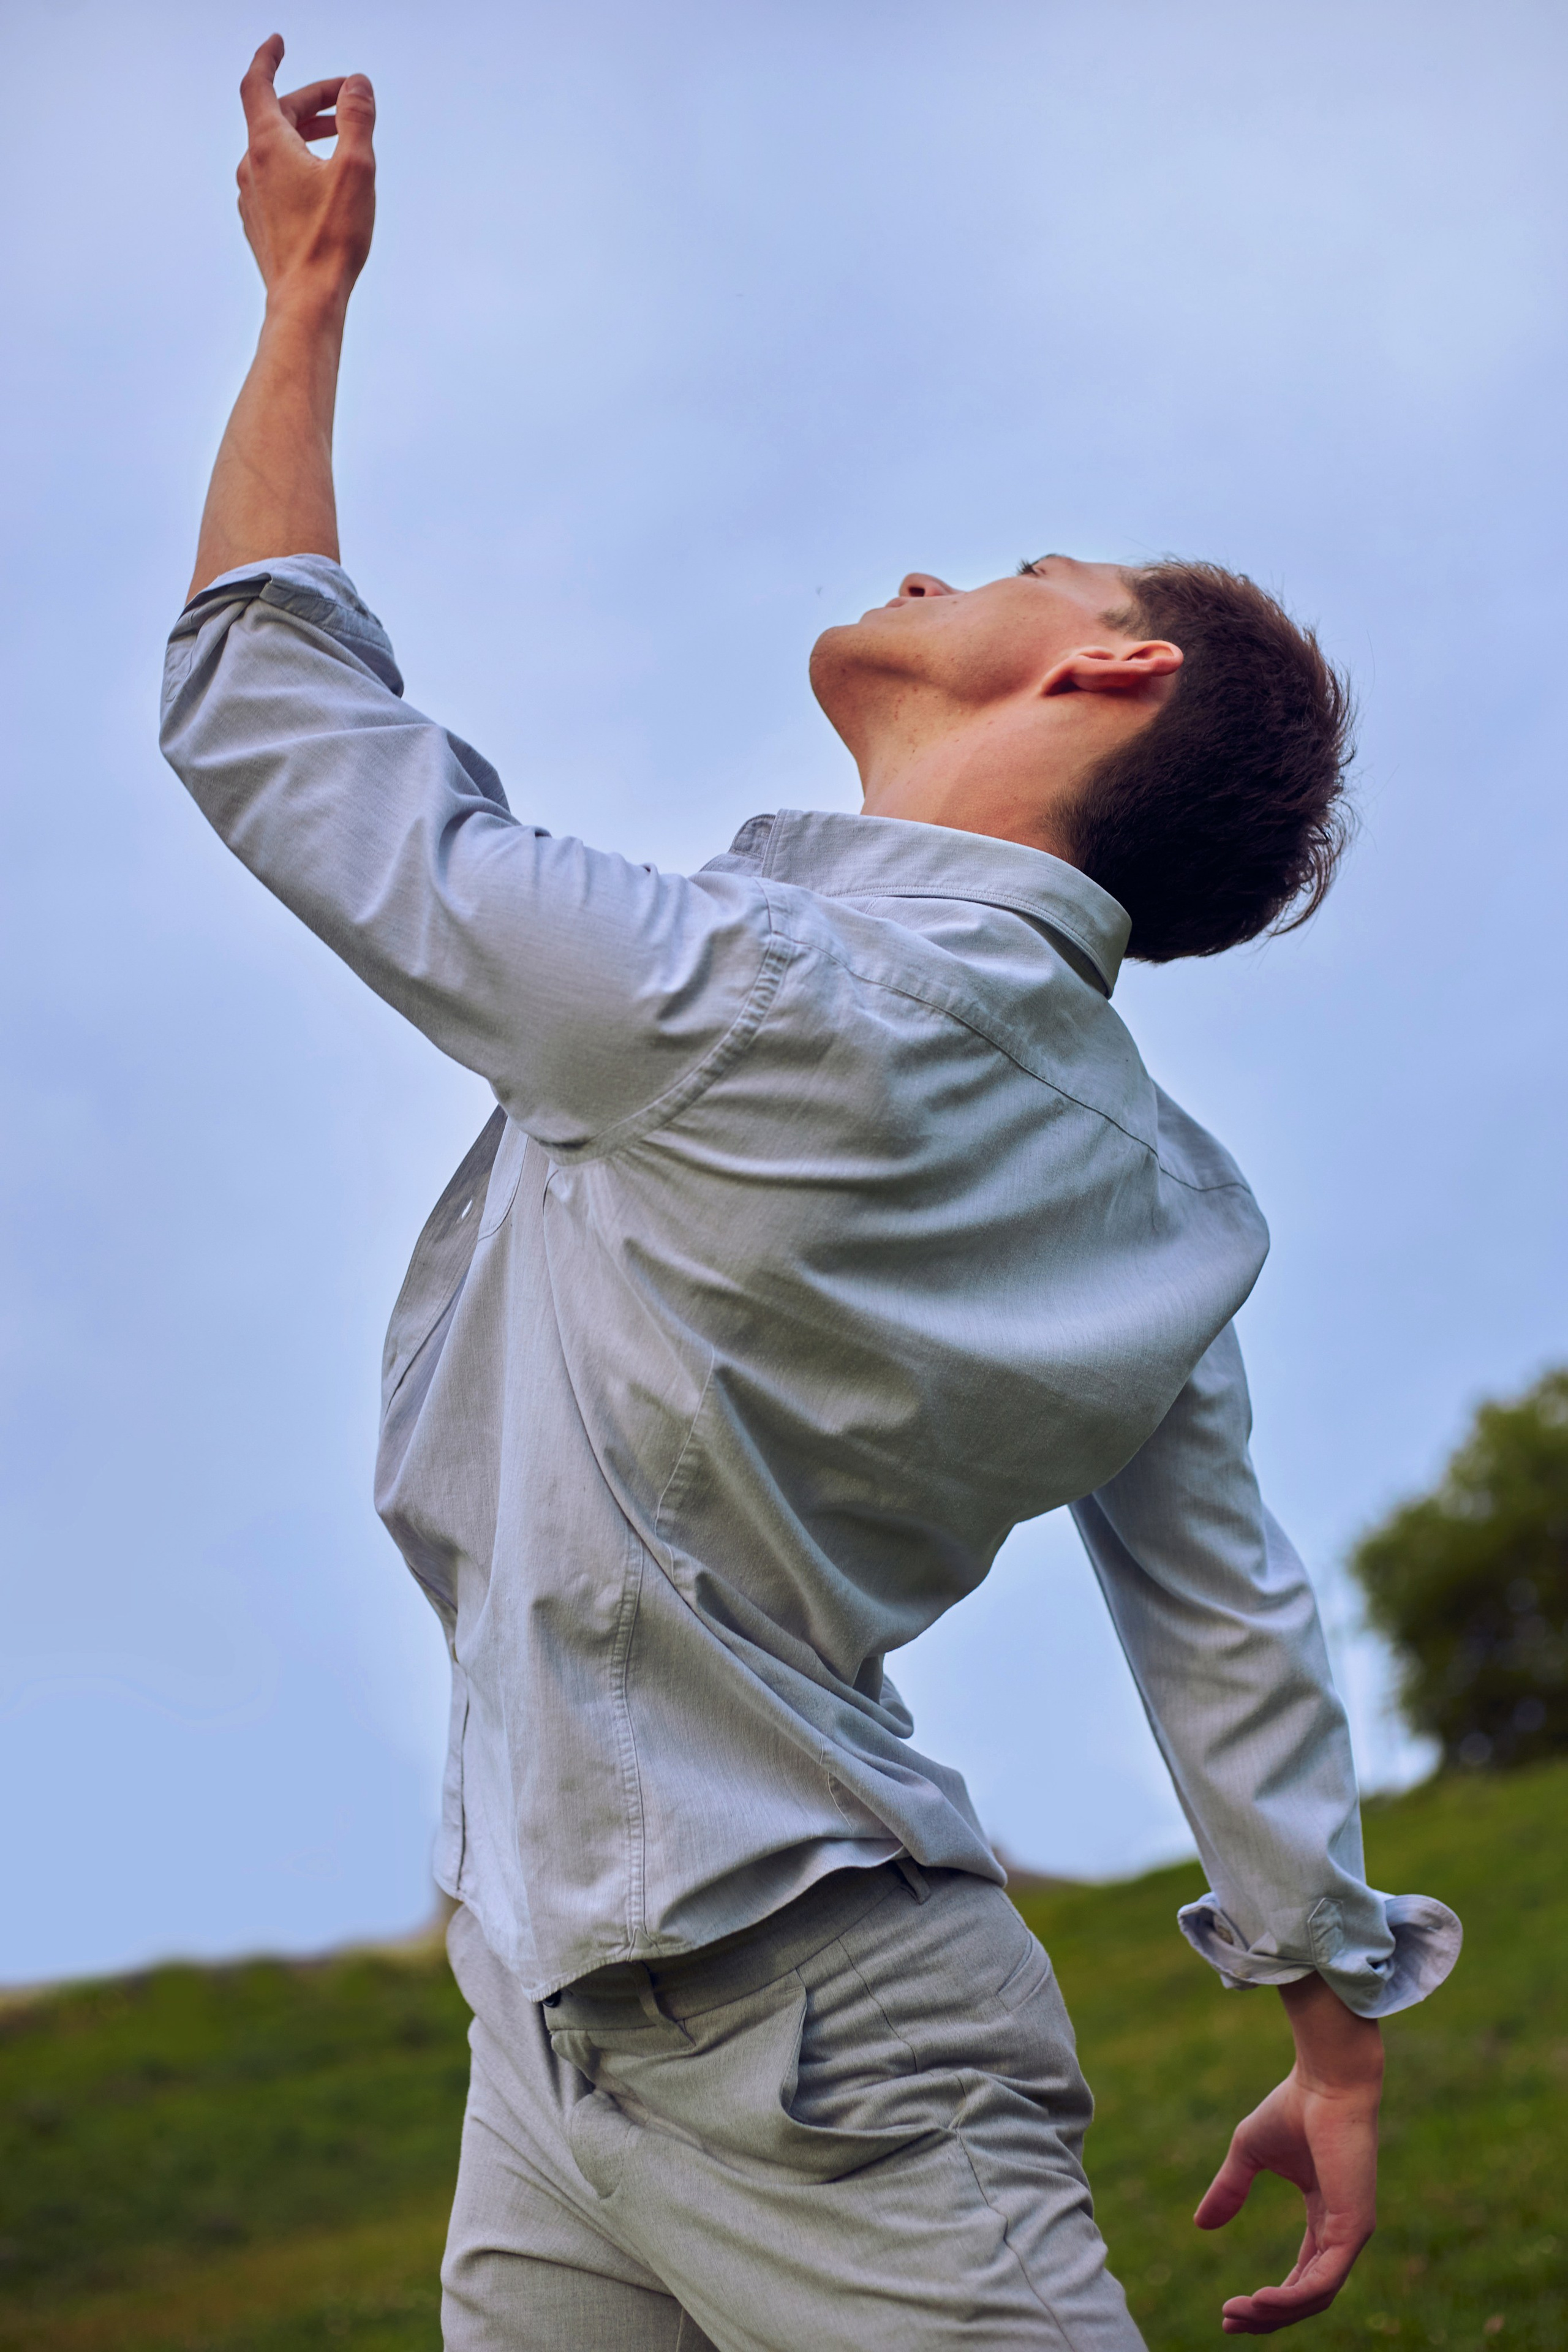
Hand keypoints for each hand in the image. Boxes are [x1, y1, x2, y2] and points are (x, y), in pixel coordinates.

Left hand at [236, 34, 375, 309]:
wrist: (306, 302)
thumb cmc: (331, 238)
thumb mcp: (356, 168)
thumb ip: (356, 119)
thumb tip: (357, 85)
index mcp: (267, 145)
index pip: (259, 84)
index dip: (268, 58)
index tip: (278, 43)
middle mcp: (251, 167)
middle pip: (276, 117)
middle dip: (312, 103)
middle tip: (346, 102)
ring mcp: (251, 199)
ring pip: (276, 151)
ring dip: (306, 138)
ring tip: (340, 145)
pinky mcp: (259, 226)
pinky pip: (275, 182)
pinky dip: (298, 169)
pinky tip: (323, 188)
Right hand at [1195, 1977, 1382, 2334]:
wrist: (1326, 2081)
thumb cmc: (1293, 2106)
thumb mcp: (1249, 2152)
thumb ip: (1230, 2189)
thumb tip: (1201, 2226)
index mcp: (1325, 2216)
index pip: (1302, 2276)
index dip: (1268, 2300)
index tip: (1228, 2311)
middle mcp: (1342, 2232)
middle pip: (1307, 2296)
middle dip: (1267, 2316)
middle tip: (1229, 2323)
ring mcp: (1352, 2233)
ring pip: (1316, 2297)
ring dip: (1275, 2312)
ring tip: (1238, 2312)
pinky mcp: (1354, 2228)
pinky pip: (1324, 2280)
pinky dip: (1293, 2297)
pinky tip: (1263, 2300)